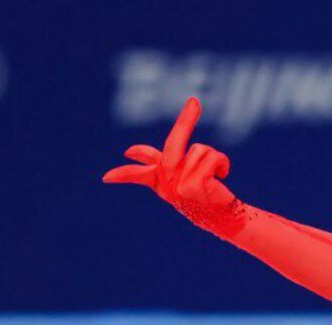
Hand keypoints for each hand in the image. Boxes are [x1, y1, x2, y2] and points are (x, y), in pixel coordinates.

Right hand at [103, 96, 245, 237]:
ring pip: (200, 150)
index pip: (138, 173)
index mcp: (160, 181)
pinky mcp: (193, 186)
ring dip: (214, 158)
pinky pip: (212, 158)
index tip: (106, 178)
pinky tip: (222, 176)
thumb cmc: (201, 193)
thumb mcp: (177, 178)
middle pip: (173, 144)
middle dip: (185, 121)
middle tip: (195, 101)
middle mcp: (168, 183)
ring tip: (216, 175)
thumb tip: (129, 151)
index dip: (123, 173)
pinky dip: (222, 163)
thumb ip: (157, 162)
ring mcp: (179, 185)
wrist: (225, 216)